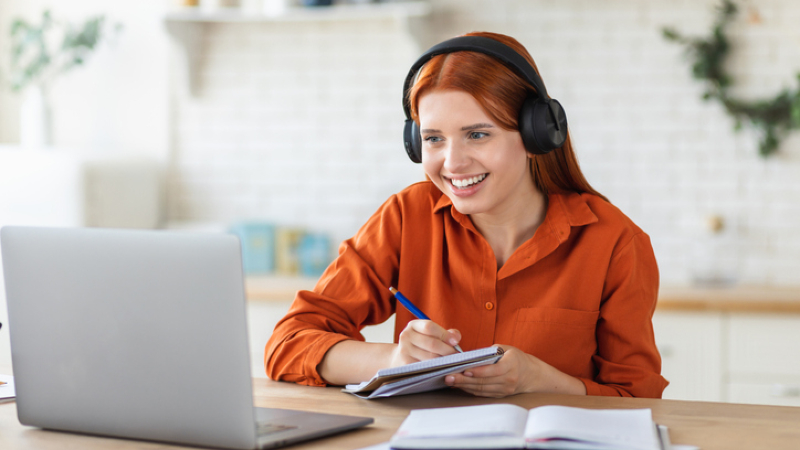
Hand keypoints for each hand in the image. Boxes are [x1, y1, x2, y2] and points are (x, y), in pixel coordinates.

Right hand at [389, 320, 461, 366]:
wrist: (401, 358)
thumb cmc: (422, 345)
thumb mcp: (431, 334)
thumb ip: (446, 333)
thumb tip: (456, 337)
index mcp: (413, 325)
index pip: (429, 327)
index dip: (444, 334)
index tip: (455, 341)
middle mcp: (406, 336)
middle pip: (432, 343)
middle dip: (448, 350)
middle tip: (456, 356)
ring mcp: (404, 351)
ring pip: (430, 358)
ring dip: (444, 361)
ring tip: (450, 362)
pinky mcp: (405, 364)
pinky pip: (425, 368)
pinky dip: (436, 369)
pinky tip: (441, 368)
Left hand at [444, 345, 585, 397]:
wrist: (531, 375)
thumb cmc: (516, 358)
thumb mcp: (506, 349)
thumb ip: (490, 352)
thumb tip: (470, 356)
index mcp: (511, 365)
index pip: (493, 370)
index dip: (477, 372)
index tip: (464, 370)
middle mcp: (508, 380)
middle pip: (483, 382)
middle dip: (464, 380)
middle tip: (449, 377)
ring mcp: (504, 390)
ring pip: (481, 389)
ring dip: (464, 386)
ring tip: (450, 381)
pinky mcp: (500, 395)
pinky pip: (482, 393)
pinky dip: (470, 390)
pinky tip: (459, 386)